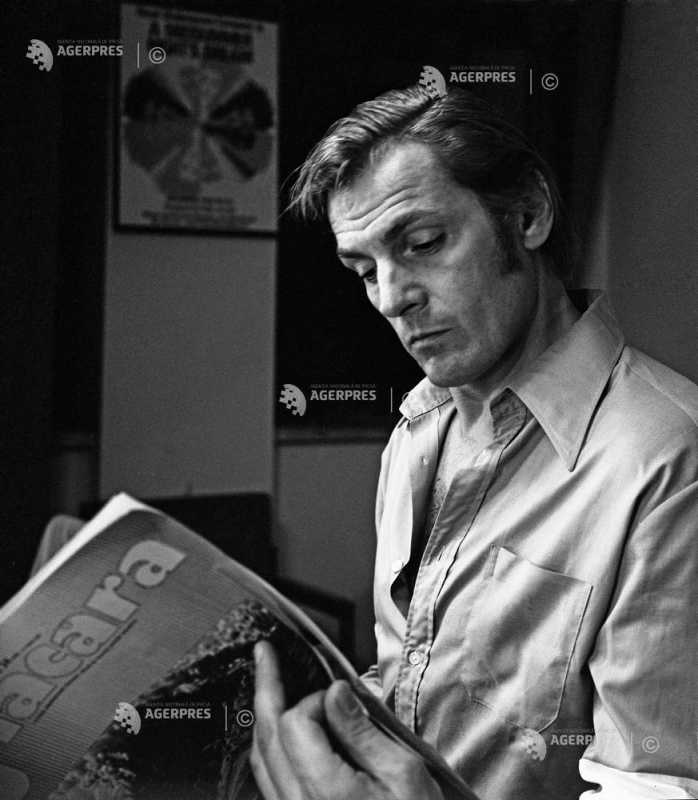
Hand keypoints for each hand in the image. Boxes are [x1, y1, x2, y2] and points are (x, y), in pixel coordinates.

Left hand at [251, 640, 444, 799]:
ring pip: (261, 762)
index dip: (314, 698)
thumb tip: (334, 692)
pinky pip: (270, 784)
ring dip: (263, 719)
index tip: (340, 695)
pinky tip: (280, 733)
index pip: (294, 723)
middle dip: (265, 689)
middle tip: (264, 654)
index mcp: (324, 791)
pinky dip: (270, 750)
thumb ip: (362, 730)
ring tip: (267, 685)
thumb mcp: (404, 773)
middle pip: (266, 738)